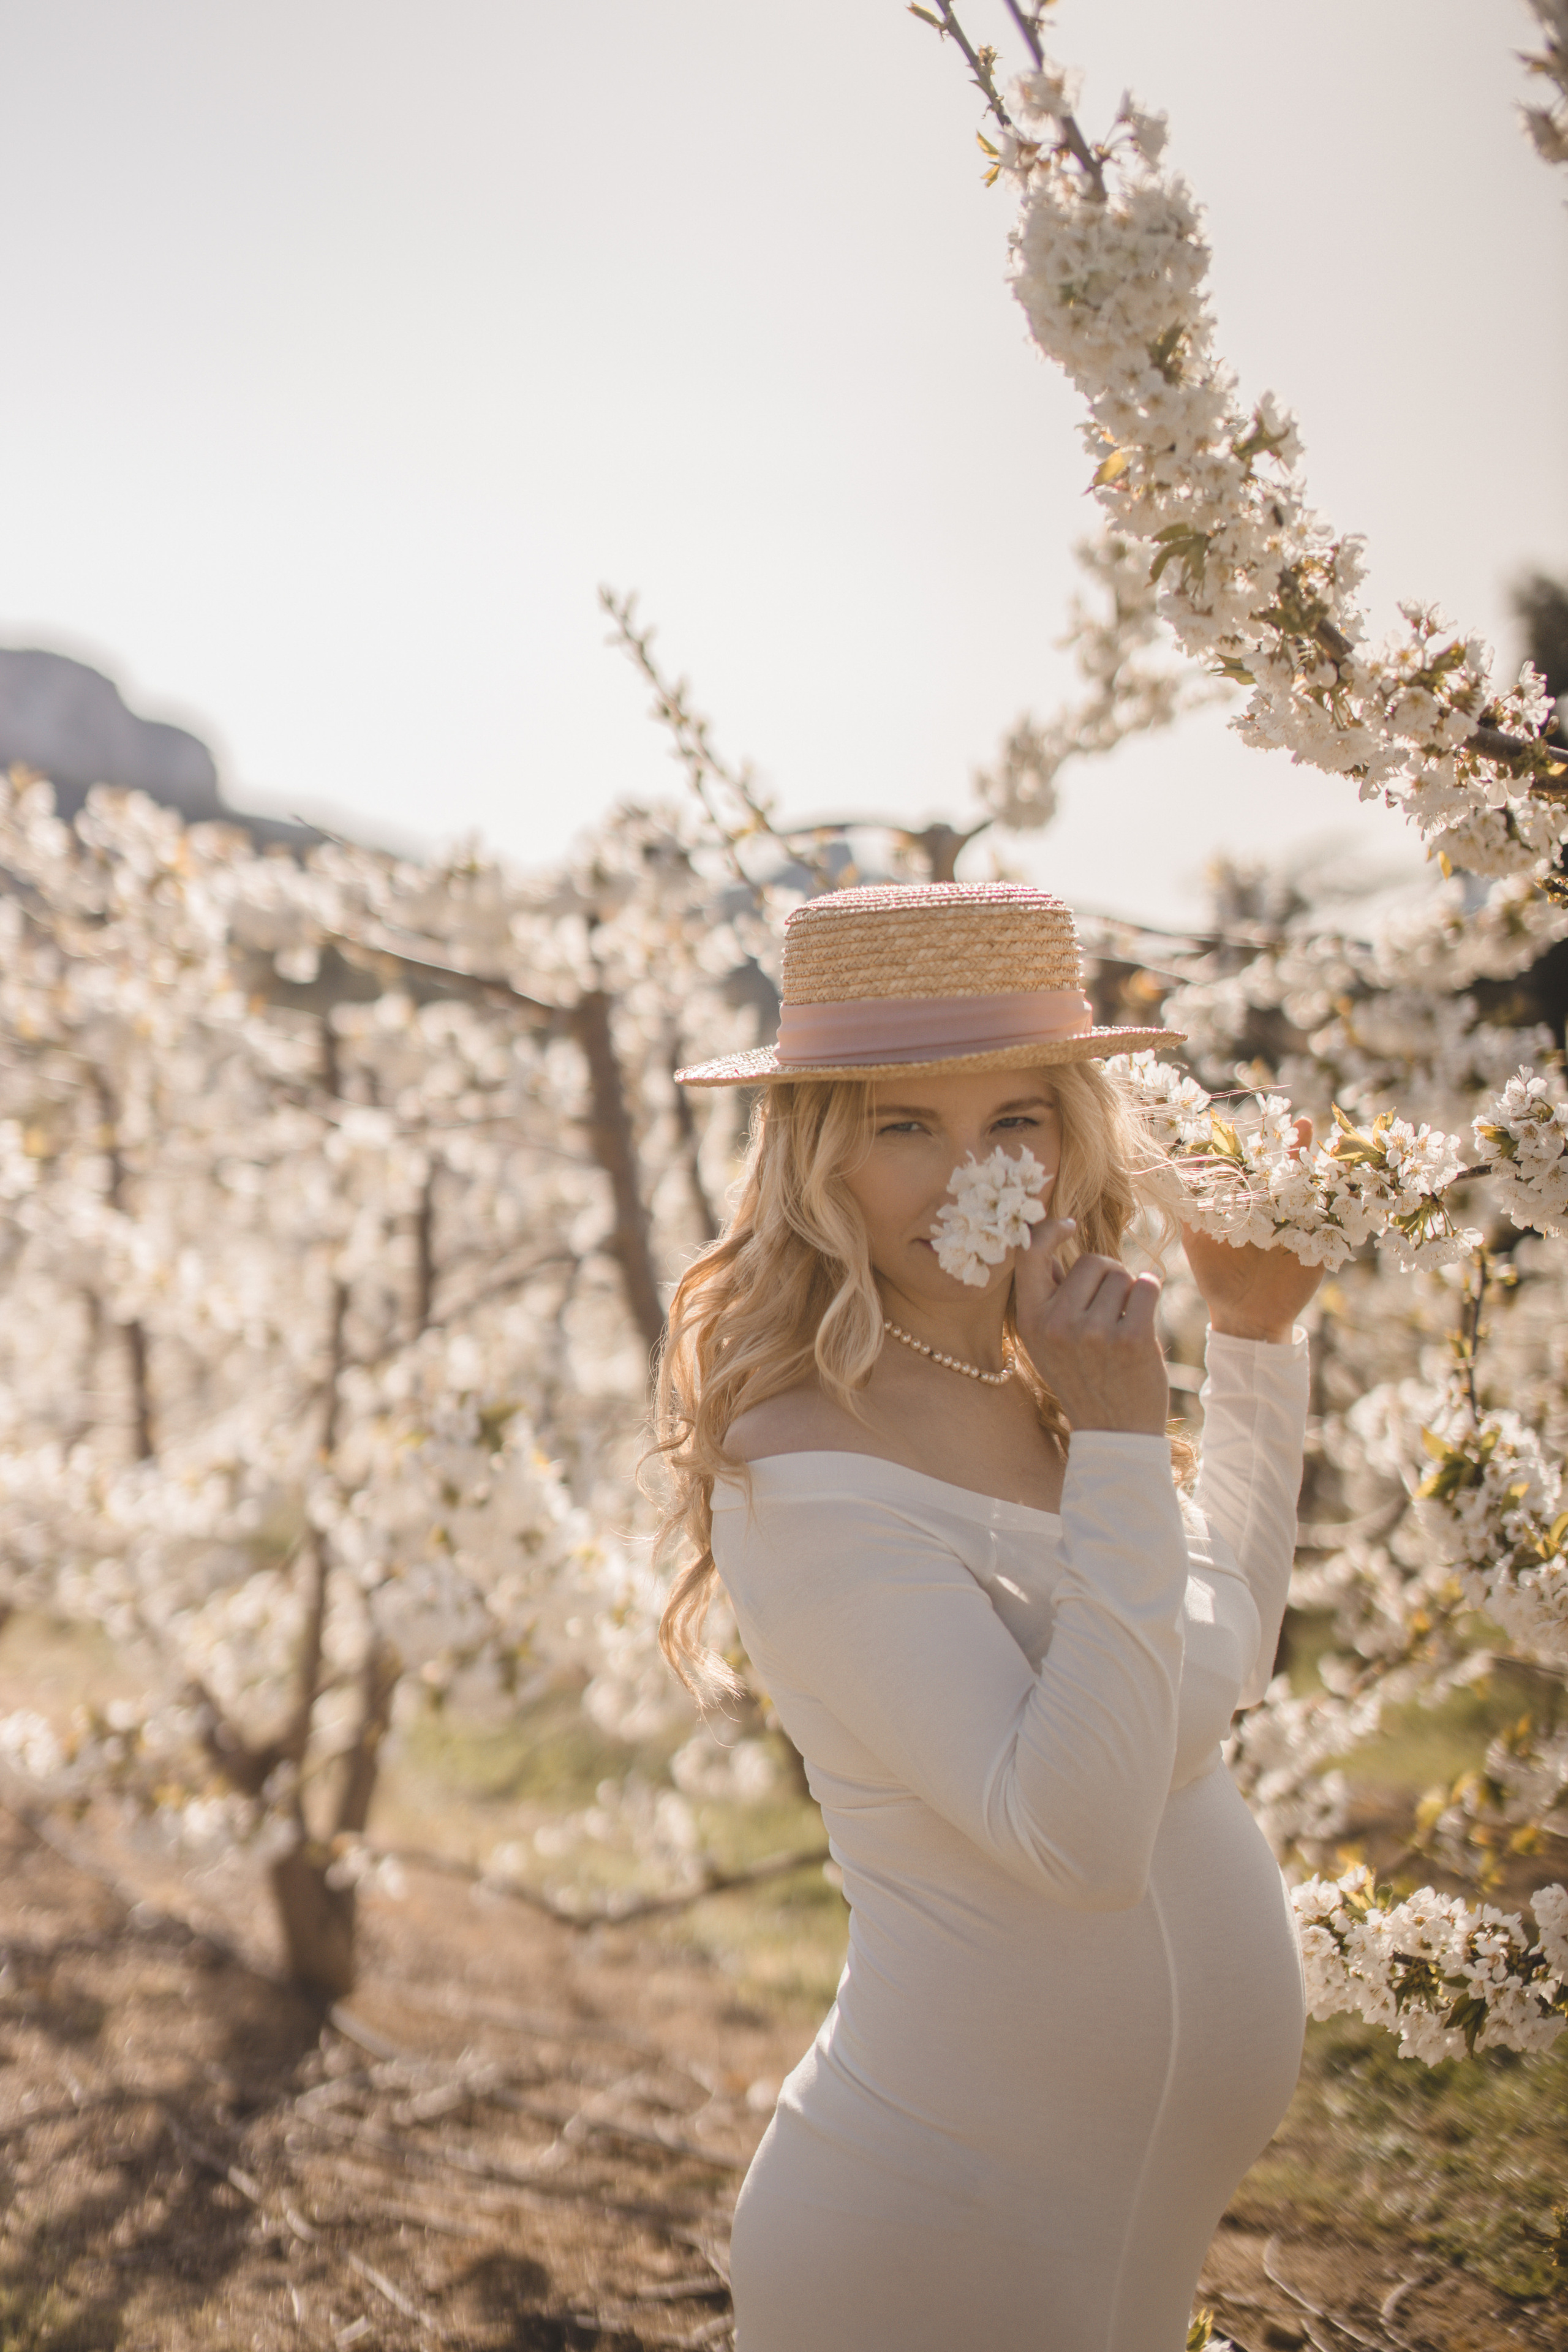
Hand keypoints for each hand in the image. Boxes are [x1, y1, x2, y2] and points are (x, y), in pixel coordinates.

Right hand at [1015, 1218, 1168, 1434]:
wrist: (1115, 1433)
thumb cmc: (1083, 1378)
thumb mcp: (1048, 1342)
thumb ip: (1049, 1295)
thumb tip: (1051, 1236)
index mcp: (1031, 1320)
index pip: (1029, 1255)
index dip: (1048, 1230)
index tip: (1069, 1224)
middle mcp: (1057, 1324)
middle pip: (1091, 1261)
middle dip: (1107, 1274)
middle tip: (1109, 1307)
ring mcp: (1094, 1333)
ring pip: (1122, 1275)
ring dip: (1129, 1292)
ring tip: (1122, 1325)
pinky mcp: (1132, 1339)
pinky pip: (1147, 1287)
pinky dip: (1150, 1293)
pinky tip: (1144, 1318)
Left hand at [1180, 1115, 1324, 1342]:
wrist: (1244, 1316)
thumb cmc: (1217, 1276)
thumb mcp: (1199, 1243)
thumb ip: (1193, 1212)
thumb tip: (1177, 1180)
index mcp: (1251, 1202)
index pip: (1257, 1167)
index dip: (1258, 1146)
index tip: (1265, 1128)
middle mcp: (1278, 1207)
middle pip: (1291, 1171)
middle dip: (1298, 1147)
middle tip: (1302, 1124)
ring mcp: (1302, 1225)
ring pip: (1316, 1191)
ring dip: (1325, 1169)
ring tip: (1338, 1148)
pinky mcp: (1321, 1247)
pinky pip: (1337, 1225)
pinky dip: (1346, 1206)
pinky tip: (1351, 1189)